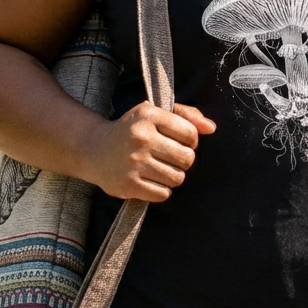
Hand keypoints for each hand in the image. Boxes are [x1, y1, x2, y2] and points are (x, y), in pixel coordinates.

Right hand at [90, 102, 215, 201]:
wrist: (95, 150)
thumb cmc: (133, 130)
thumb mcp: (156, 113)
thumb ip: (187, 115)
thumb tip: (212, 128)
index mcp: (149, 116)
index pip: (190, 133)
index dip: (191, 140)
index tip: (179, 141)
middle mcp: (141, 138)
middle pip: (187, 158)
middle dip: (184, 160)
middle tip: (171, 157)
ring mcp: (133, 162)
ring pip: (177, 178)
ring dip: (173, 176)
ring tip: (161, 169)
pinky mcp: (128, 185)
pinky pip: (163, 194)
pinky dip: (162, 190)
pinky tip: (151, 180)